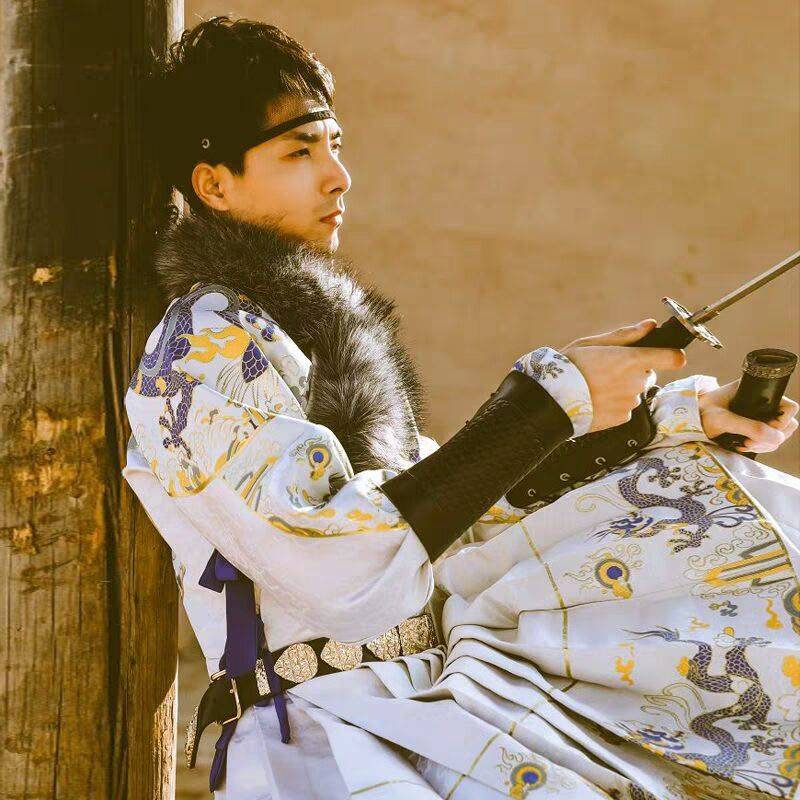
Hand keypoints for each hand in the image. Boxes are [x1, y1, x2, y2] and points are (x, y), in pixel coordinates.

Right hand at [562, 318, 686, 432]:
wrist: (553, 400)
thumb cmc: (570, 367)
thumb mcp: (593, 344)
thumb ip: (626, 335)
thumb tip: (650, 325)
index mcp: (632, 360)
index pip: (673, 358)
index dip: (672, 355)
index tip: (667, 355)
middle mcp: (636, 382)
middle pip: (647, 373)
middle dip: (634, 371)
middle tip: (608, 370)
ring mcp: (630, 402)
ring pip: (635, 391)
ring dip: (623, 388)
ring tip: (597, 386)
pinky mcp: (622, 418)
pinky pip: (625, 408)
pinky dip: (615, 404)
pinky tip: (596, 399)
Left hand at [698, 380, 798, 452]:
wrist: (688, 420)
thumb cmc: (701, 413)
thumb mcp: (723, 419)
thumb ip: (749, 427)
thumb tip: (778, 438)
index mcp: (758, 391)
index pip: (789, 407)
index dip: (782, 422)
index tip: (763, 430)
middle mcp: (762, 402)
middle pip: (787, 424)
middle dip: (772, 437)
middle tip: (750, 442)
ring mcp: (759, 416)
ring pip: (778, 435)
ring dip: (765, 444)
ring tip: (743, 444)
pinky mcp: (753, 428)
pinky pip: (768, 441)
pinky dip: (759, 446)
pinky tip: (741, 445)